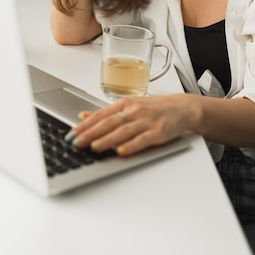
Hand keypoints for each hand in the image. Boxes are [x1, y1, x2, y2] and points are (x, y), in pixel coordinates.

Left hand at [67, 94, 196, 155]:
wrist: (182, 108)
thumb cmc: (154, 108)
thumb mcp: (129, 105)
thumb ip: (107, 112)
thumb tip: (84, 116)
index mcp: (125, 103)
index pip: (101, 115)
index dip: (85, 125)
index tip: (72, 133)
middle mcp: (134, 111)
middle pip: (109, 122)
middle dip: (90, 133)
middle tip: (76, 142)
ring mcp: (146, 121)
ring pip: (123, 131)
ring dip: (107, 140)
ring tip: (94, 147)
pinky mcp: (158, 132)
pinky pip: (142, 140)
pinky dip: (131, 146)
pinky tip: (121, 151)